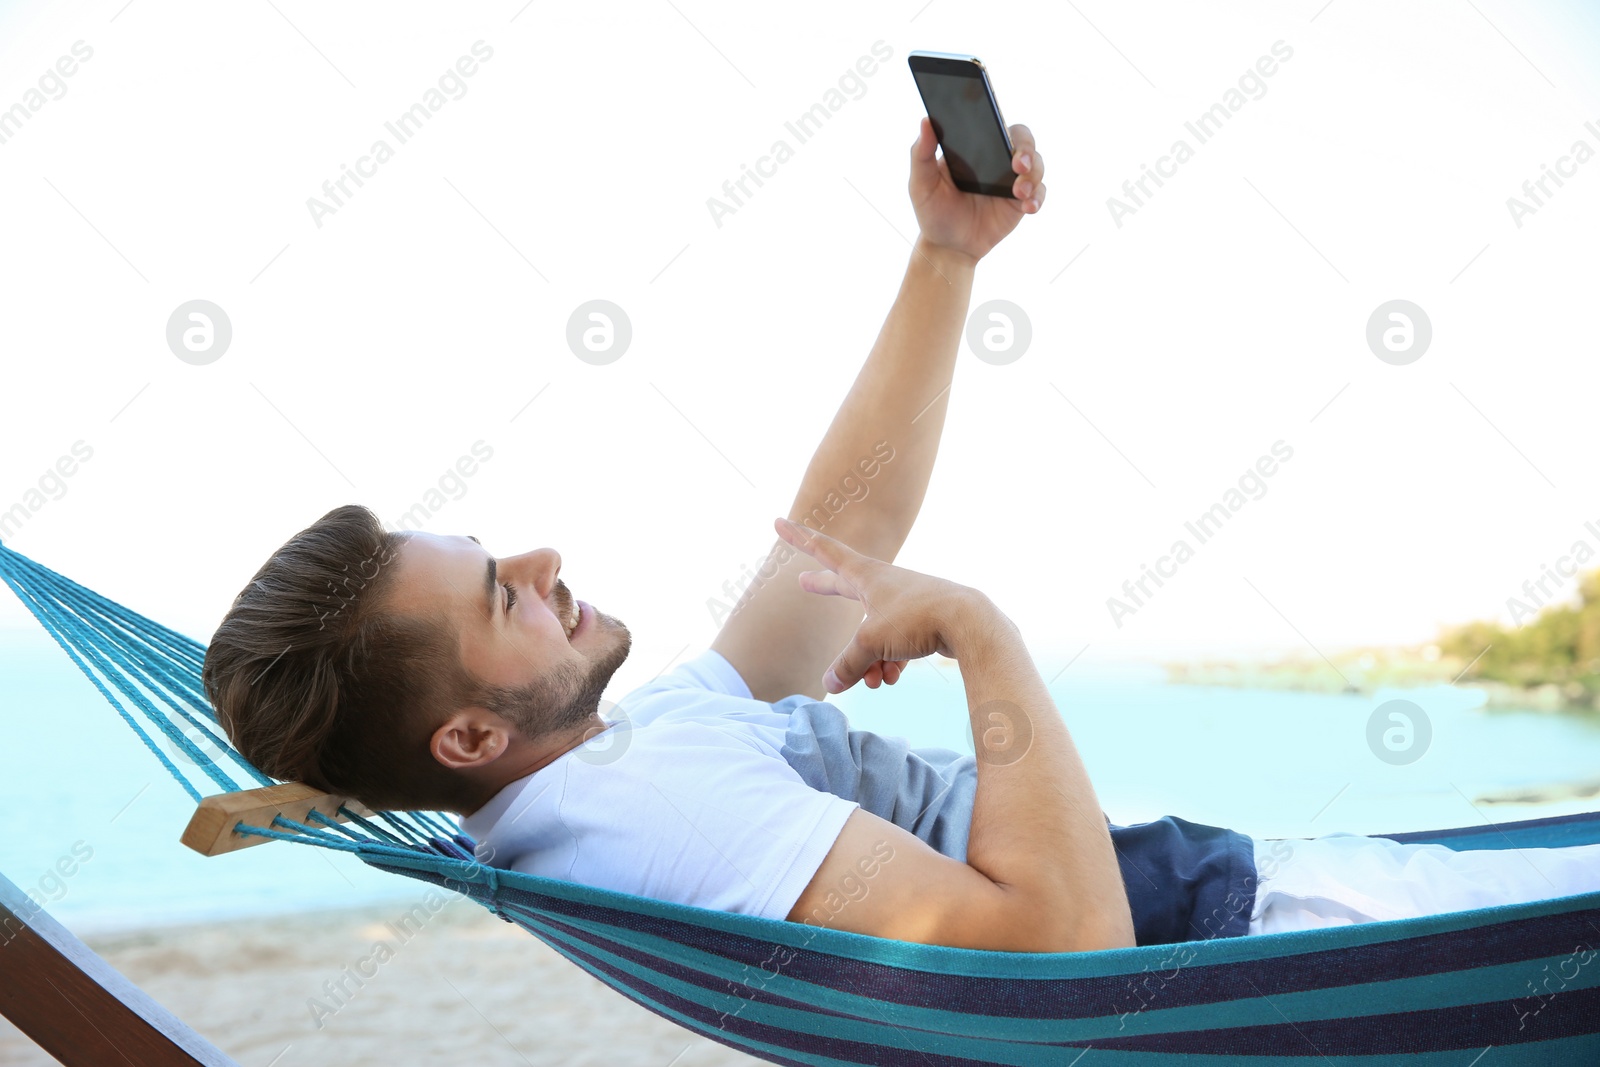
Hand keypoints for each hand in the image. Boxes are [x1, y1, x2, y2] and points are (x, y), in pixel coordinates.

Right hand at [774, 516, 990, 693]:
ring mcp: (903, 602)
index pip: (824, 551)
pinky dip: (889, 662)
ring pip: (871, 632)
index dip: (798, 539)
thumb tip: (830, 685)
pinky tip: (892, 679)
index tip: (777, 521)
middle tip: (804, 583)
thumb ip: (847, 664)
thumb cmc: (917, 619)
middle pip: (845, 586)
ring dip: (867, 659)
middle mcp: (884, 583)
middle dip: (826, 591)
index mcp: (866, 575)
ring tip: (874, 682)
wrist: (969, 622)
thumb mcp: (871, 642)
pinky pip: (893, 645)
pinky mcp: (921, 621)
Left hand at [909, 117, 1044, 263]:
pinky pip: (1039, 194)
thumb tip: (925, 121)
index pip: (998, 125)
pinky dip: (1037, 198)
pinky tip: (1028, 207)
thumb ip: (920, 154)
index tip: (1002, 134)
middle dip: (1027, 150)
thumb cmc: (933, 211)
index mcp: (976, 148)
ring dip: (1033, 176)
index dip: (1005, 125)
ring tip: (1019, 191)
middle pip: (1025, 142)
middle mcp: (998, 159)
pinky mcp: (1019, 203)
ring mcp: (1012, 181)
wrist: (946, 246)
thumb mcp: (921, 184)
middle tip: (1018, 164)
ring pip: (1036, 166)